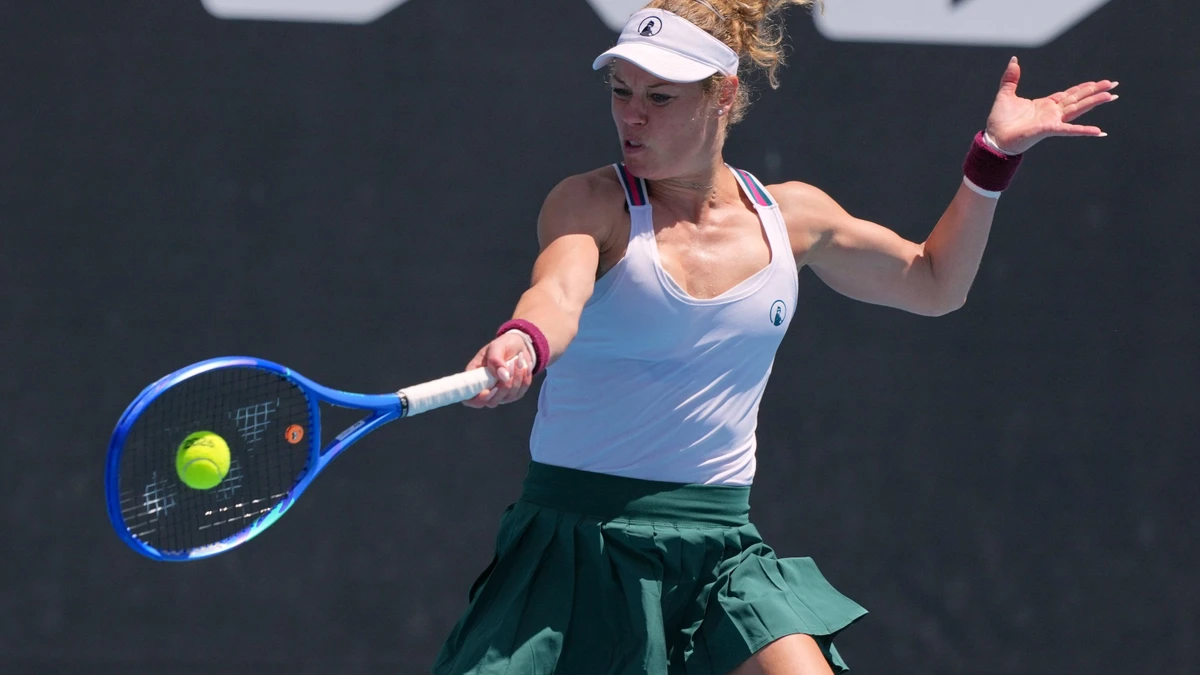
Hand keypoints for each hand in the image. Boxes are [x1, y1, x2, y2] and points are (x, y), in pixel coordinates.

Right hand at [461, 331, 533, 408]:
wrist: (520, 346)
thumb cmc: (503, 345)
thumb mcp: (497, 346)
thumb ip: (496, 360)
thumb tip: (503, 376)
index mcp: (474, 377)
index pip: (469, 399)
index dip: (479, 399)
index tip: (492, 388)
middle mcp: (485, 389)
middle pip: (491, 402)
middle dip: (504, 385)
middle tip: (511, 364)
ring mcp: (499, 393)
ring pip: (507, 397)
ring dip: (517, 377)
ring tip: (519, 360)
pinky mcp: (513, 394)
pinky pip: (520, 393)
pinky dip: (525, 378)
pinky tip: (525, 366)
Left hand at [985, 57, 1118, 154]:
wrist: (994, 138)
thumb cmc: (1000, 121)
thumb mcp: (1006, 94)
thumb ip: (1011, 78)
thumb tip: (1014, 60)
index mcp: (1045, 105)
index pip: (1068, 94)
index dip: (1083, 88)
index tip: (1097, 83)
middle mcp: (1052, 112)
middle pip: (1078, 99)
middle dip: (1096, 91)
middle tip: (1114, 84)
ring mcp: (1052, 121)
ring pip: (1078, 109)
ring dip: (1094, 102)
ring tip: (1111, 96)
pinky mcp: (1048, 129)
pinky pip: (1069, 129)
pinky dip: (1083, 130)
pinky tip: (1099, 131)